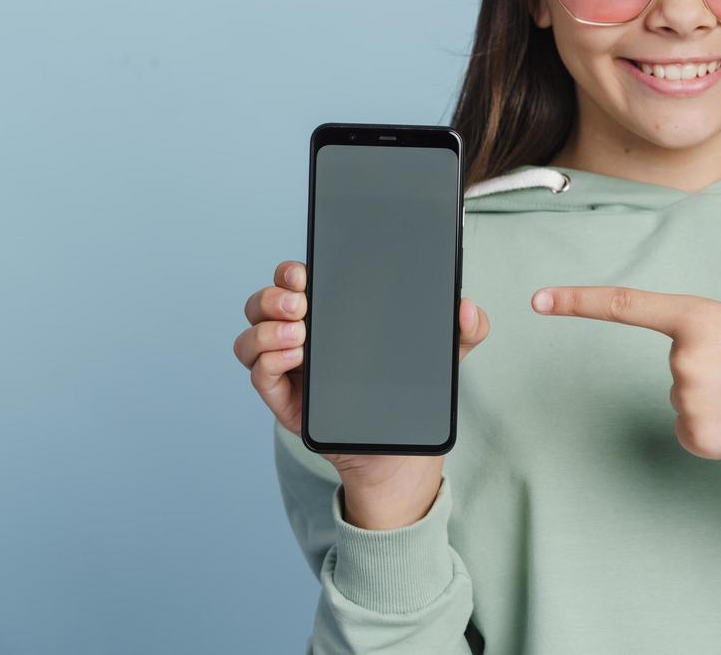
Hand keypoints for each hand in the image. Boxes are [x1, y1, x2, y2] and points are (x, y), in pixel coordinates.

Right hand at [233, 260, 491, 527]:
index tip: (305, 272)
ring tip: (301, 333)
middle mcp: (303, 334)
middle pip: (265, 301)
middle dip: (275, 294)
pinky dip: (268, 359)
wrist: (402, 448)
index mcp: (333, 312)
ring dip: (268, 328)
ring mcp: (290, 367)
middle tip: (302, 302)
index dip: (292, 271)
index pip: (296, 280)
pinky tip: (295, 357)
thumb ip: (467, 328)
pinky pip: (258, 373)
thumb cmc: (412, 389)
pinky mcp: (285, 398)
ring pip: (252, 335)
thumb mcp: (446, 353)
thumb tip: (468, 308)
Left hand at [530, 285, 720, 459]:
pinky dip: (713, 428)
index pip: (624, 306)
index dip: (577, 302)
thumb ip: (699, 338)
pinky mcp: (693, 436)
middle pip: (673, 367)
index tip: (539, 300)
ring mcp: (686, 399)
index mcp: (697, 316)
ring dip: (712, 400)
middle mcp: (683, 356)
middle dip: (704, 370)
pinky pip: (688, 429)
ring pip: (682, 400)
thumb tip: (682, 374)